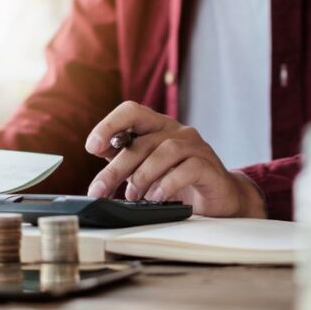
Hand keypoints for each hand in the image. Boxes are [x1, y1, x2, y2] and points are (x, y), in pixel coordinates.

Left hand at [84, 101, 266, 217]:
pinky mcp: (209, 166)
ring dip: (142, 176)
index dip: (109, 124)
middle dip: (116, 168)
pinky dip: (167, 183)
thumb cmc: (179, 181)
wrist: (218, 199)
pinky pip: (187, 168)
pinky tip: (157, 196)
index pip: (131, 111)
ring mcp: (195, 146)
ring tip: (133, 196)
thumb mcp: (145, 168)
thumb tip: (96, 149)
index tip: (92, 147)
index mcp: (157, 126)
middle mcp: (177, 131)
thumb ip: (124, 157)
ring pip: (164, 151)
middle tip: (99, 189)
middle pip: (142, 141)